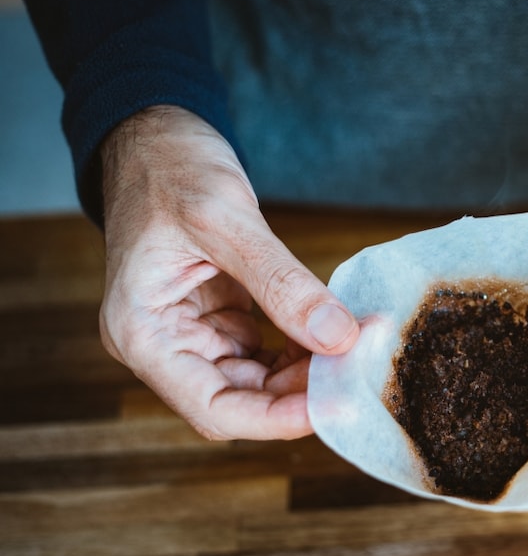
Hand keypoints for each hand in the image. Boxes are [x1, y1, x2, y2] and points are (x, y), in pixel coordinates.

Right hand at [99, 106, 358, 439]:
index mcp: (142, 333)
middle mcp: (163, 345)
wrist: (155, 135)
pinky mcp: (218, 318)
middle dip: (302, 393)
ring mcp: (192, 333)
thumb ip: (282, 282)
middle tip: (359, 370)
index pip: (214, 408)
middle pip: (241, 401)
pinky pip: (265, 352)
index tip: (335, 406)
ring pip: (258, 383)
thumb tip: (337, 336)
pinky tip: (334, 334)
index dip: (276, 420)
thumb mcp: (226, 219)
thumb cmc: (170, 167)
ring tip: (353, 349)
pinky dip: (301, 348)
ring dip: (307, 373)